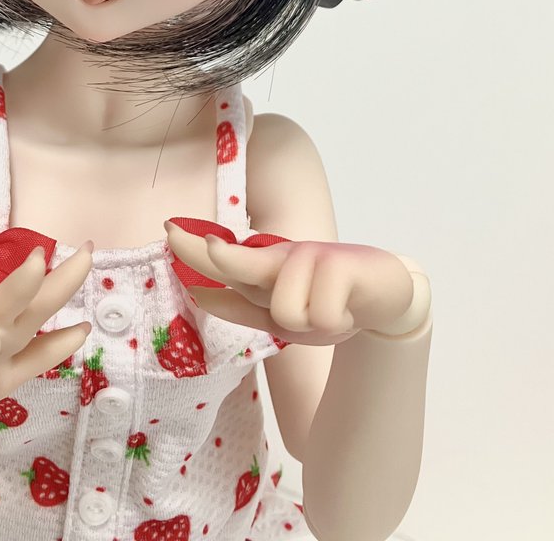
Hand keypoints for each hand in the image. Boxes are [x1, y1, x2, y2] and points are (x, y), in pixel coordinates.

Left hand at [165, 223, 413, 345]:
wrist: (385, 300)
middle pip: (243, 262)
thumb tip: (198, 296)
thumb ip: (240, 306)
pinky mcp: (341, 263)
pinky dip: (331, 321)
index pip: (223, 261)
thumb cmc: (326, 304)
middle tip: (210, 246)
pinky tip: (344, 310)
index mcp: (266, 269)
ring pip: (285, 309)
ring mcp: (313, 257)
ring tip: (327, 314)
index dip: (194, 249)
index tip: (169, 229)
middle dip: (223, 258)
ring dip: (307, 323)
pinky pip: (318, 312)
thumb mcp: (279, 316)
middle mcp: (284, 259)